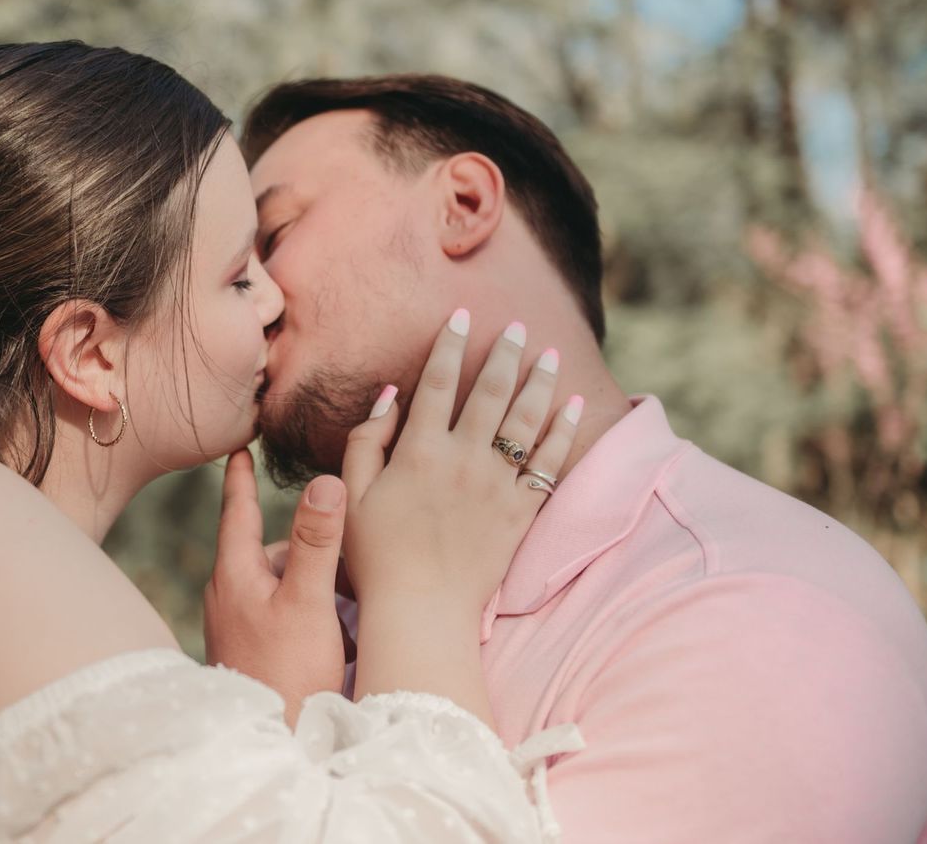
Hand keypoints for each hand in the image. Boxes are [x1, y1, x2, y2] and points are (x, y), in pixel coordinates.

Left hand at [203, 448, 349, 724]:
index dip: (242, 477)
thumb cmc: (287, 676)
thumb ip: (317, 542)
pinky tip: (336, 642)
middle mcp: (229, 594)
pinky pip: (284, 614)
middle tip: (347, 566)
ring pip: (283, 585)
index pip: (238, 511)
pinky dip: (311, 617)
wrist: (269, 746)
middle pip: (274, 551)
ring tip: (347, 615)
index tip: (238, 447)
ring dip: (316, 591)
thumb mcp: (308, 602)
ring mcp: (238, 624)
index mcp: (235, 574)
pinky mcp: (252, 648)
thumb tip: (324, 481)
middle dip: (309, 552)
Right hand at [341, 310, 580, 616]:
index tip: (462, 316)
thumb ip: (365, 440)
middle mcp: (463, 458)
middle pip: (490, 391)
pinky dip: (563, 432)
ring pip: (525, 420)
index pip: (437, 382)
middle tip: (517, 327)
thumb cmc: (376, 556)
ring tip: (550, 354)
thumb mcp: (351, 494)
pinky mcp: (520, 512)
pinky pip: (549, 464)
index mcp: (419, 450)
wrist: (422, 609)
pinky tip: (574, 408)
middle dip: (504, 353)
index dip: (450, 344)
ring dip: (540, 382)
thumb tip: (390, 396)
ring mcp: (497, 485)